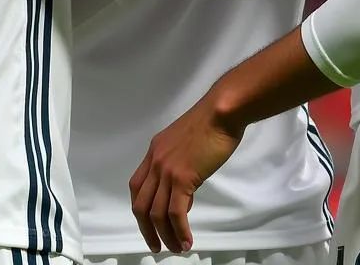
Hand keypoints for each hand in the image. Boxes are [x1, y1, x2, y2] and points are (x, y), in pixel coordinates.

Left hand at [129, 94, 243, 253]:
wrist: (222, 111)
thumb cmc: (212, 121)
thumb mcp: (186, 142)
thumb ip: (179, 163)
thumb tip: (183, 190)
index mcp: (155, 151)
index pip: (137, 186)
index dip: (141, 209)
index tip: (149, 224)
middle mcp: (155, 161)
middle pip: (140, 204)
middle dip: (147, 230)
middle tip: (157, 246)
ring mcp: (167, 170)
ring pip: (156, 213)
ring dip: (165, 236)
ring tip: (177, 247)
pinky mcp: (182, 178)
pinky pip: (175, 213)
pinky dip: (179, 231)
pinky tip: (187, 240)